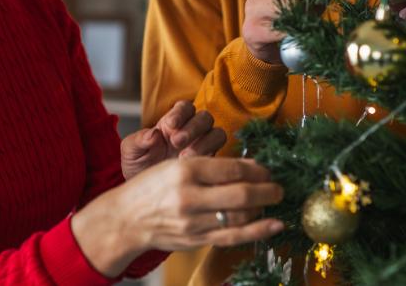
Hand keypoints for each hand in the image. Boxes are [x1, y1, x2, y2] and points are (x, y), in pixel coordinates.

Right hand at [72, 158, 283, 275]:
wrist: (126, 219)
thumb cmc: (152, 188)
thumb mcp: (175, 166)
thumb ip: (211, 167)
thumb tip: (251, 167)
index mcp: (185, 171)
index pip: (232, 168)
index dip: (256, 169)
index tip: (267, 169)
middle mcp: (189, 196)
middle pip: (240, 193)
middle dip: (267, 190)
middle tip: (279, 187)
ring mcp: (193, 222)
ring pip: (240, 216)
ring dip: (262, 208)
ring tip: (272, 201)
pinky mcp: (196, 240)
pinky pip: (233, 237)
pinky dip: (258, 231)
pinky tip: (274, 225)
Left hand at [120, 100, 225, 178]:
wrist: (144, 196)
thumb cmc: (137, 167)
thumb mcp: (130, 152)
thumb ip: (138, 140)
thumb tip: (152, 134)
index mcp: (172, 123)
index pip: (185, 107)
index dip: (180, 113)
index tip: (169, 125)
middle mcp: (191, 132)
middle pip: (205, 118)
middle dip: (193, 127)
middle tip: (176, 142)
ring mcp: (202, 148)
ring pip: (217, 134)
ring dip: (205, 143)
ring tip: (185, 157)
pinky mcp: (209, 165)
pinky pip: (220, 157)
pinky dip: (210, 160)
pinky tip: (195, 169)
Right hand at [243, 0, 318, 63]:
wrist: (267, 47)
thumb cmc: (292, 16)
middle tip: (325, 6)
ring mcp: (253, 6)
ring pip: (291, 6)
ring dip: (306, 16)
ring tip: (309, 22)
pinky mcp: (253, 29)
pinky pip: (284, 29)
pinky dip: (296, 33)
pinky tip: (300, 35)